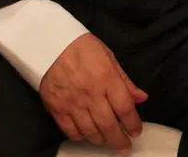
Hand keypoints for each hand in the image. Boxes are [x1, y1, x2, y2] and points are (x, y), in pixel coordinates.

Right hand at [39, 33, 147, 151]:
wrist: (47, 42)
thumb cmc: (79, 46)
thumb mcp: (107, 56)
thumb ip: (124, 80)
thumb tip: (141, 98)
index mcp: (105, 77)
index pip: (125, 108)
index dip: (133, 124)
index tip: (136, 131)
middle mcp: (90, 93)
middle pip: (109, 125)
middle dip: (120, 140)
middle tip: (124, 145)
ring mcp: (71, 102)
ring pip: (90, 132)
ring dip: (101, 139)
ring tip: (106, 138)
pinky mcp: (56, 107)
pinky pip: (70, 130)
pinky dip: (80, 136)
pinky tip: (86, 133)